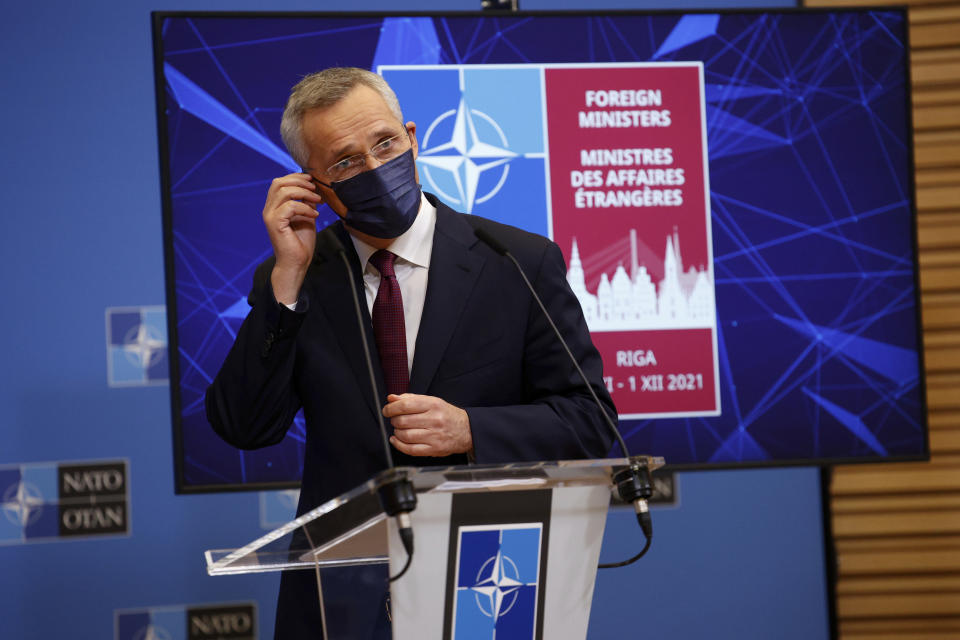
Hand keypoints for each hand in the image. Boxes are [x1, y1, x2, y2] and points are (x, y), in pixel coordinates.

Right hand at [262, 173, 323, 303]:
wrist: (297, 263)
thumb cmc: (301, 242)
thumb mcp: (306, 216)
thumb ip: (305, 202)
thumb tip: (311, 187)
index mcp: (274, 206)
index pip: (279, 182)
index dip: (296, 177)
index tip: (311, 180)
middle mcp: (269, 209)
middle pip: (279, 183)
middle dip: (299, 182)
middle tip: (315, 189)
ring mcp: (270, 216)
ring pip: (284, 192)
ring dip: (304, 193)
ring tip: (317, 201)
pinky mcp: (275, 223)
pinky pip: (290, 206)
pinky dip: (305, 208)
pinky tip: (313, 215)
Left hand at [383, 393, 472, 456]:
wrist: (466, 430)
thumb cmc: (447, 415)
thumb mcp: (431, 401)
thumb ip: (410, 399)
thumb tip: (391, 398)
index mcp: (433, 405)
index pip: (405, 405)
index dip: (391, 408)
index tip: (387, 410)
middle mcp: (434, 420)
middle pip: (403, 421)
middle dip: (394, 420)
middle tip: (395, 420)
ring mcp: (434, 436)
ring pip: (405, 435)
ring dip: (397, 432)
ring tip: (399, 429)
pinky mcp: (433, 449)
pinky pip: (410, 449)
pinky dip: (399, 445)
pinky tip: (397, 440)